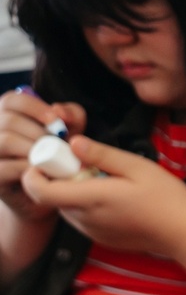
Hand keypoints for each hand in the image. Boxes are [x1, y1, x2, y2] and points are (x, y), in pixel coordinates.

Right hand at [0, 90, 84, 220]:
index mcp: (8, 116)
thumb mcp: (69, 134)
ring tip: (55, 160)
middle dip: (39, 133)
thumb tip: (59, 111)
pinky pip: (6, 167)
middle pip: (9, 121)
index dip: (34, 107)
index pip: (11, 100)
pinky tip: (46, 173)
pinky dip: (30, 168)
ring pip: (5, 141)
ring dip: (35, 150)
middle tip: (60, 146)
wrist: (46, 195)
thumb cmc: (57, 158)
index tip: (56, 120)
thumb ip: (70, 116)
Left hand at [22, 136, 185, 254]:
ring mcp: (92, 231)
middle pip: (53, 197)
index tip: (52, 160)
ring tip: (104, 181)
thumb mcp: (138, 167)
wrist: (184, 234)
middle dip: (60, 178)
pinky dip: (86, 205)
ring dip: (74, 192)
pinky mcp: (100, 238)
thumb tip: (73, 142)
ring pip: (66, 207)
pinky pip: (81, 218)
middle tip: (87, 165)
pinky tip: (113, 198)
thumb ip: (102, 155)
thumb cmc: (166, 198)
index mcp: (92, 199)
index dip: (36, 174)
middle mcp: (85, 219)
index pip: (41, 191)